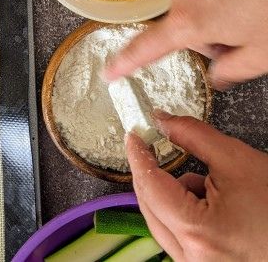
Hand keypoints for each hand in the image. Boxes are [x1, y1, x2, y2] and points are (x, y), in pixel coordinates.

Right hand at [104, 0, 267, 88]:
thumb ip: (233, 70)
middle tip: (243, 35)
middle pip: (184, 24)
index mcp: (191, 21)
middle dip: (208, 35)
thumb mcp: (263, 53)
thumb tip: (220, 74)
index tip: (110, 71)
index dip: (127, 62)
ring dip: (218, 9)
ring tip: (253, 6)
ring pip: (199, 0)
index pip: (148, 48)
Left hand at [127, 111, 267, 261]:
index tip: (133, 136)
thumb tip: (163, 121)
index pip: (149, 185)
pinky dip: (185, 212)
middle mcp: (191, 258)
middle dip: (155, 174)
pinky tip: (213, 206)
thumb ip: (193, 135)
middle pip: (150, 205)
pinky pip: (177, 233)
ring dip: (174, 195)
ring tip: (212, 188)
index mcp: (197, 231)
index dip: (138, 155)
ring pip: (162, 220)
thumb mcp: (237, 160)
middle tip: (161, 149)